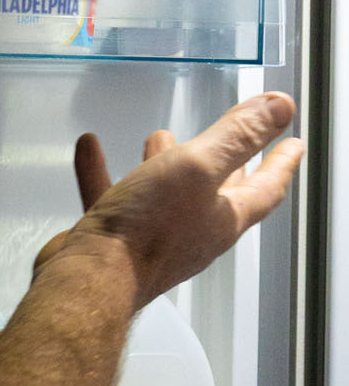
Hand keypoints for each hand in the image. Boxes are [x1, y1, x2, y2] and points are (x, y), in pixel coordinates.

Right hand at [36, 92, 302, 306]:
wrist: (91, 279)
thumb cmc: (149, 227)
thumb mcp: (198, 168)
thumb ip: (238, 136)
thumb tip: (282, 107)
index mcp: (224, 218)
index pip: (266, 187)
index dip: (282, 162)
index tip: (295, 143)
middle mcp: (195, 232)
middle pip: (220, 194)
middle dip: (228, 164)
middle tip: (236, 140)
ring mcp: (154, 240)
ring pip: (166, 194)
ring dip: (166, 163)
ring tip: (159, 137)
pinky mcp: (116, 240)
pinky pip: (113, 197)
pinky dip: (104, 170)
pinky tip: (90, 147)